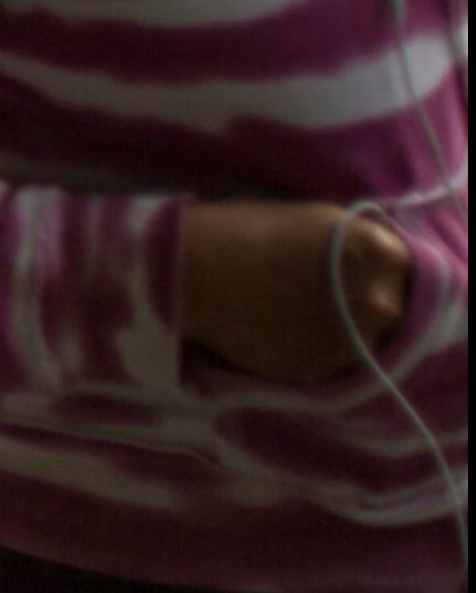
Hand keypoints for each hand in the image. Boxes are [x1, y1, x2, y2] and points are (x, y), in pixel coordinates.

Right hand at [181, 199, 412, 385]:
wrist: (189, 270)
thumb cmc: (243, 229)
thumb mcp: (314, 220)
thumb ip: (355, 246)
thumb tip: (371, 264)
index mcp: (380, 254)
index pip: (402, 269)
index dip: (374, 271)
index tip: (349, 272)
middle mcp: (378, 301)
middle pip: (389, 310)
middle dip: (361, 304)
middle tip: (319, 295)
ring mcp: (352, 341)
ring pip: (364, 344)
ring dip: (341, 335)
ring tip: (298, 317)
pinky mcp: (319, 372)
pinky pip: (330, 365)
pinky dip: (312, 352)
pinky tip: (280, 331)